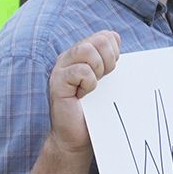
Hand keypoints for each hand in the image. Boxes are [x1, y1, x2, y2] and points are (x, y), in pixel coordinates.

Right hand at [47, 31, 120, 157]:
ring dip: (98, 70)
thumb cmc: (95, 111)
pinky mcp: (56, 82)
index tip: (111, 73)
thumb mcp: (108, 81)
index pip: (105, 36)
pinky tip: (82, 95)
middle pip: (99, 39)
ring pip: (87, 50)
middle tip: (103, 80)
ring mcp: (61, 68)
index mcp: (82, 53)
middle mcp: (69, 57)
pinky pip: (80, 71)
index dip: (115, 53)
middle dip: (109, 60)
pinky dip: (88, 84)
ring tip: (92, 87)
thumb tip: (116, 37)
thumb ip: (111, 59)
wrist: (78, 138)